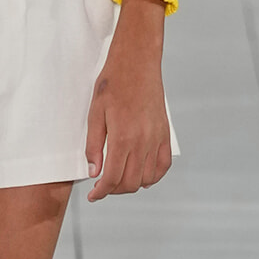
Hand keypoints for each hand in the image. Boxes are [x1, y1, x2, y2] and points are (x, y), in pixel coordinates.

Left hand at [85, 0, 171, 199]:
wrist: (137, 63)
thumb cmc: (113, 84)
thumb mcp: (95, 113)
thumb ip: (94, 145)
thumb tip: (94, 172)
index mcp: (123, 137)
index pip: (112, 178)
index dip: (101, 191)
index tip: (94, 194)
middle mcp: (143, 142)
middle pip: (130, 182)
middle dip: (114, 190)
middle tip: (102, 185)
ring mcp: (156, 139)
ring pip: (147, 178)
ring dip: (132, 184)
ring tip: (118, 178)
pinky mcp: (165, 134)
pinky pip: (163, 165)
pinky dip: (153, 176)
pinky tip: (142, 175)